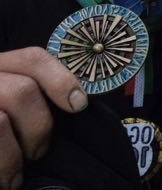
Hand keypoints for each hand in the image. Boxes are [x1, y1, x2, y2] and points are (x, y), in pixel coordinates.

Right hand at [0, 47, 87, 189]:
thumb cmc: (0, 128)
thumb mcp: (7, 101)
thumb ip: (30, 98)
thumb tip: (76, 105)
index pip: (32, 58)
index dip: (60, 79)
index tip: (79, 105)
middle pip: (21, 91)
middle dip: (38, 127)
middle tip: (38, 152)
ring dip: (11, 157)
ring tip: (13, 178)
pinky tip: (0, 182)